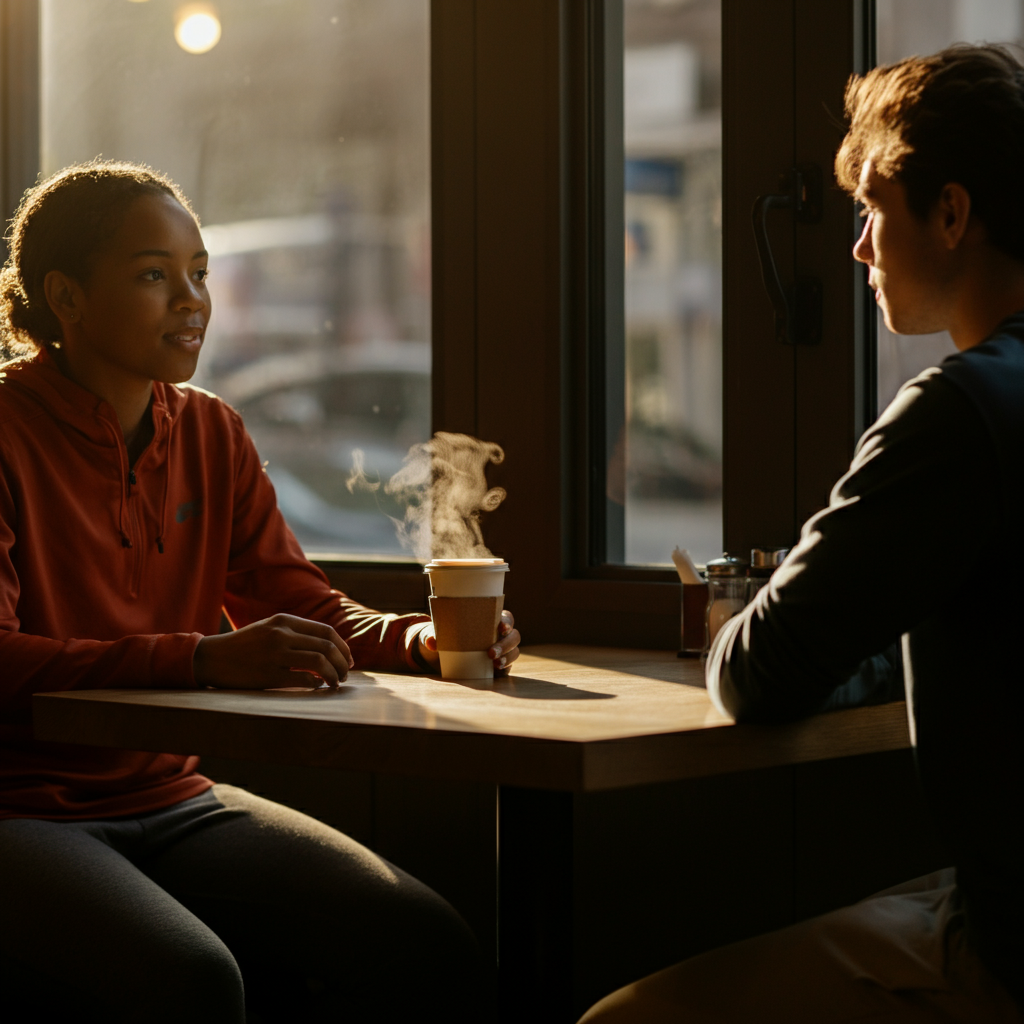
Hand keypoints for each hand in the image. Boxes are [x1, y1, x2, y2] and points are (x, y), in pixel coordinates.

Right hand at [193, 614, 353, 689]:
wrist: (211, 658)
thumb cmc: (244, 645)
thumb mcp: (269, 628)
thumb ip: (295, 632)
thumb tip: (327, 645)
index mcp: (284, 621)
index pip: (326, 631)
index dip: (342, 646)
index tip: (348, 659)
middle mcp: (282, 634)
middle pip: (327, 646)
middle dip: (343, 662)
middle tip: (346, 674)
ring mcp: (276, 654)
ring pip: (320, 662)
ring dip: (334, 674)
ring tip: (336, 682)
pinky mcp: (269, 675)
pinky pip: (304, 679)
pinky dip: (317, 684)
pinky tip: (318, 687)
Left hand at [418, 610, 520, 676]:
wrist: (443, 656)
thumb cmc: (445, 636)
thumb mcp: (436, 634)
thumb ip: (432, 635)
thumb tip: (431, 642)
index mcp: (490, 620)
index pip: (506, 618)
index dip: (507, 621)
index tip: (501, 626)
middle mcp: (500, 635)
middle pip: (514, 636)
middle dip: (506, 644)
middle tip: (490, 653)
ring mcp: (502, 651)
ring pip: (514, 652)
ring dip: (508, 657)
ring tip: (495, 664)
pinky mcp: (500, 665)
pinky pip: (508, 667)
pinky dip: (505, 669)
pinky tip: (497, 672)